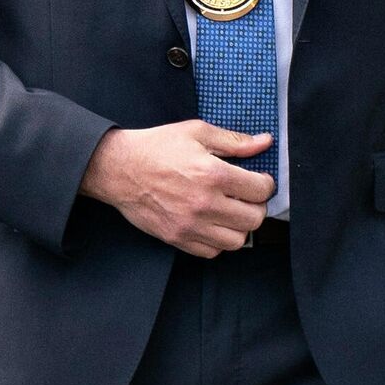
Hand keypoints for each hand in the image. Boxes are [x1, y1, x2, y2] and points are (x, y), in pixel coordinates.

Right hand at [78, 121, 273, 256]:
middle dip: (256, 206)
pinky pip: (212, 252)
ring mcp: (190, 225)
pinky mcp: (177, 238)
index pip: (260, 190)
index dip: (265, 184)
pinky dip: (218, 240)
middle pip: (254, 219)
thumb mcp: (196, 132)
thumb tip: (264, 142)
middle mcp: (204, 203)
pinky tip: (212, 223)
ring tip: (230, 211)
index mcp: (212, 174)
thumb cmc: (156, 148)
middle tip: (246, 196)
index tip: (260, 181)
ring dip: (239, 226)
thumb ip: (233, 141)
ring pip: (237, 241)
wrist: (119, 168)